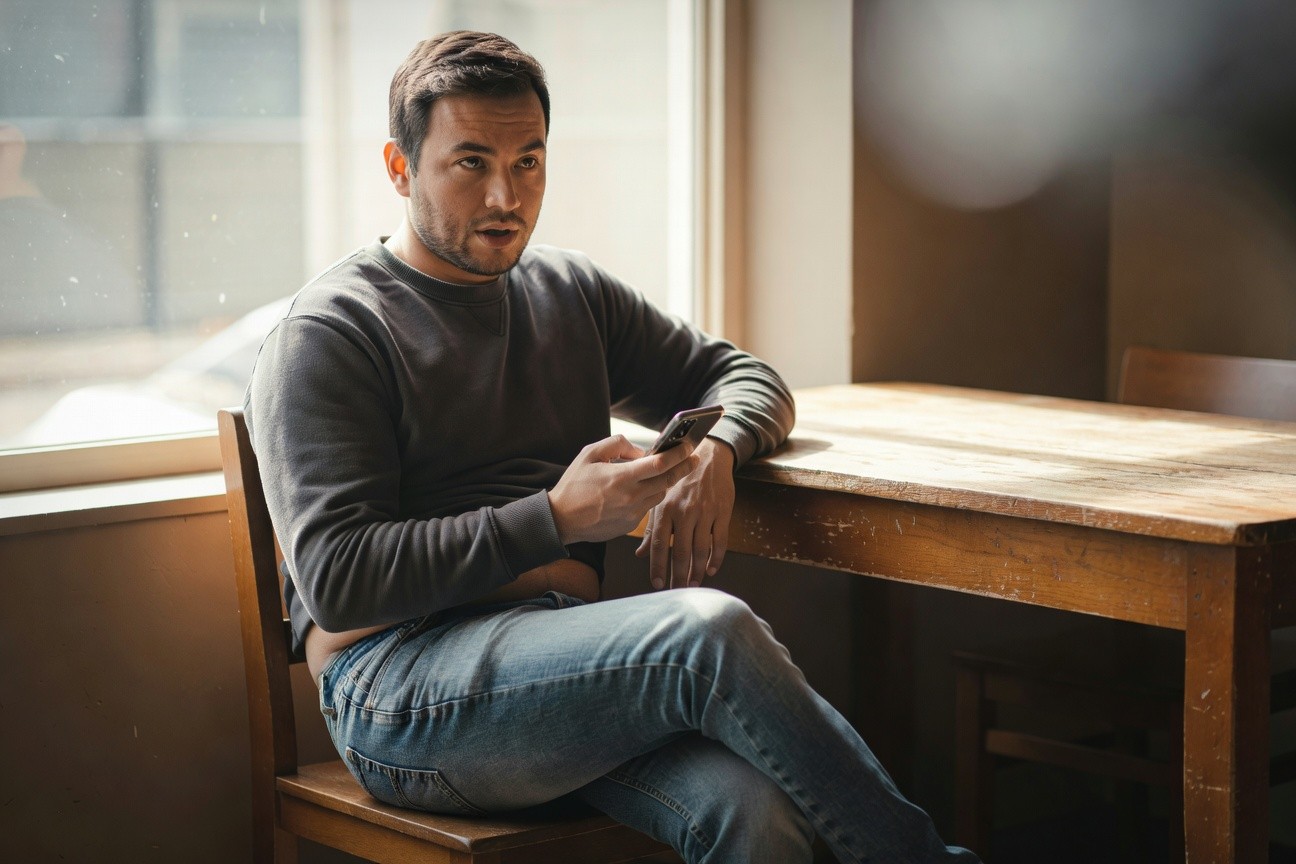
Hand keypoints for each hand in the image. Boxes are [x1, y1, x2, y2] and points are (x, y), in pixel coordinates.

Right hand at [549, 435, 697, 544]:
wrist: (561, 519)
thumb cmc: (573, 485)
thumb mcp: (589, 454)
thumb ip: (617, 445)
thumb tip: (641, 451)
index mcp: (622, 477)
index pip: (661, 464)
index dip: (678, 454)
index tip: (689, 446)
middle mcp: (631, 496)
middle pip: (668, 480)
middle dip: (684, 468)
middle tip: (693, 458)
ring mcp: (632, 513)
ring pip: (659, 495)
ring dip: (665, 482)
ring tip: (665, 472)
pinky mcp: (629, 525)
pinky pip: (647, 508)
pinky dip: (649, 496)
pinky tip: (642, 490)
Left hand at [636, 437, 735, 589]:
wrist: (708, 456)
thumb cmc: (680, 481)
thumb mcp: (661, 499)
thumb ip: (652, 529)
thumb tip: (640, 554)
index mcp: (665, 509)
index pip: (660, 544)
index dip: (658, 566)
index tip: (657, 584)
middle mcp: (684, 512)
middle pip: (681, 551)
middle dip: (679, 575)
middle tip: (677, 592)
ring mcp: (704, 512)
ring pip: (701, 549)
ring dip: (697, 571)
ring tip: (694, 585)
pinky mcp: (722, 512)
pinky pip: (720, 540)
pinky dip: (716, 558)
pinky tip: (712, 569)